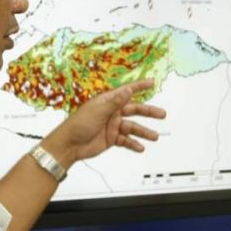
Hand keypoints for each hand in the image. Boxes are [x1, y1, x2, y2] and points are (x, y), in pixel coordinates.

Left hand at [43, 80, 165, 164]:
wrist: (69, 145)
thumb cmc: (79, 124)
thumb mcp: (99, 111)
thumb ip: (116, 101)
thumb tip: (128, 90)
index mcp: (108, 102)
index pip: (127, 92)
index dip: (139, 86)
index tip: (152, 82)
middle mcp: (112, 112)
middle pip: (134, 110)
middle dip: (148, 112)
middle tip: (162, 114)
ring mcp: (112, 126)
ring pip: (132, 127)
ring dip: (143, 132)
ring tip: (154, 136)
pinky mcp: (111, 138)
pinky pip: (126, 140)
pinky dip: (133, 144)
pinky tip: (140, 147)